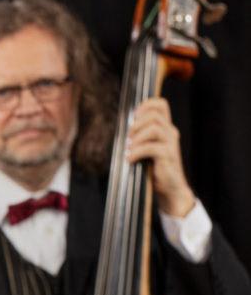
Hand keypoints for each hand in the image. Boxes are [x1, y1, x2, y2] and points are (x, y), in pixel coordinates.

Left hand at [126, 98, 194, 218]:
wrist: (170, 189)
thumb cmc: (155, 170)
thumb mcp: (147, 149)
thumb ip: (141, 137)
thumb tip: (123, 130)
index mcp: (166, 128)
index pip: (161, 105)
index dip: (146, 105)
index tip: (133, 117)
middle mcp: (171, 132)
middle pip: (154, 115)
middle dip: (136, 124)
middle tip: (128, 138)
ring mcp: (171, 143)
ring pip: (154, 128)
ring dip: (137, 138)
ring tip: (129, 149)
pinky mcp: (168, 156)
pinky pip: (151, 147)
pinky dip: (137, 152)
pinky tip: (130, 160)